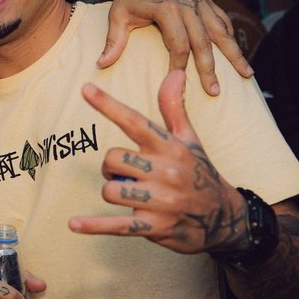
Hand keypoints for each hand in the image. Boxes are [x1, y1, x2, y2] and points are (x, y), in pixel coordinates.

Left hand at [68, 70, 246, 254]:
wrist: (226, 218)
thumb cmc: (199, 173)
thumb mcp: (189, 140)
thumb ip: (173, 107)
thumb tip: (175, 72)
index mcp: (170, 148)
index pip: (135, 121)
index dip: (108, 105)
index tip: (85, 89)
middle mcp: (166, 172)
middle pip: (112, 159)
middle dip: (111, 167)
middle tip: (126, 173)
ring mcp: (161, 201)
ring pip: (111, 190)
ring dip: (113, 191)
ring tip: (129, 193)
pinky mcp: (155, 226)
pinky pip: (118, 224)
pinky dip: (94, 226)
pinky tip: (73, 224)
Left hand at [97, 0, 251, 95]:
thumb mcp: (117, 15)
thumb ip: (114, 40)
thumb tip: (101, 64)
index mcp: (167, 9)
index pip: (177, 43)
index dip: (178, 65)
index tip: (177, 83)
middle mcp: (188, 6)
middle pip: (203, 41)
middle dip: (209, 68)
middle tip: (213, 91)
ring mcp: (200, 3)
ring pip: (221, 32)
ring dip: (234, 54)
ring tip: (247, 75)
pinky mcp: (207, 1)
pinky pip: (223, 21)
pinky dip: (232, 38)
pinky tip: (240, 55)